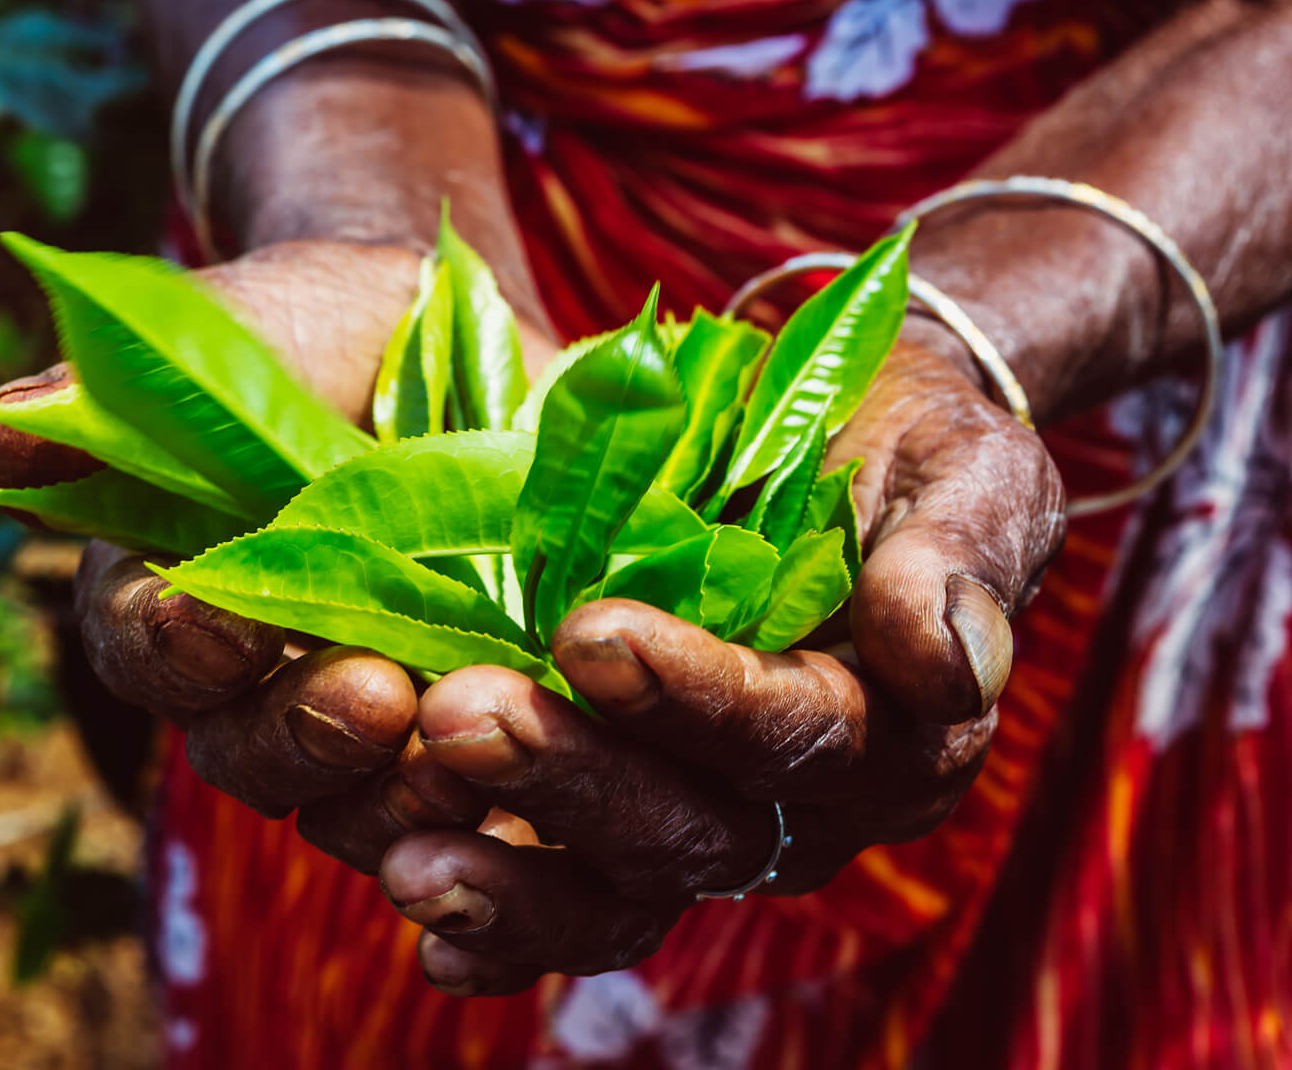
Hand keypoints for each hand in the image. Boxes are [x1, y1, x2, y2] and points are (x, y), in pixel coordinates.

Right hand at [0, 238, 557, 871]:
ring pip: (359, 806)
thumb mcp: (231, 334)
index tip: (221, 616)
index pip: (151, 648)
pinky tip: (537, 805)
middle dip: (307, 733)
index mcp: (174, 599)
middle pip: (254, 752)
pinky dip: (500, 826)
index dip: (179, 644)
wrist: (456, 338)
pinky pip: (476, 820)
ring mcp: (370, 723)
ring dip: (405, 795)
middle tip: (374, 694)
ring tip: (467, 753)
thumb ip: (127, 388)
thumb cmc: (315, 336)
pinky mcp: (479, 738)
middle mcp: (260, 687)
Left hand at [372, 337, 1066, 994]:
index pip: (796, 735)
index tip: (592, 632)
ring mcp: (702, 827)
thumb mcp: (959, 468)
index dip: (697, 695)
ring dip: (513, 882)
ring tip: (410, 859)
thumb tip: (949, 661)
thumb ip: (958, 555)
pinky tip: (425, 930)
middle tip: (460, 715)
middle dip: (574, 777)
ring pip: (615, 890)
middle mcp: (800, 810)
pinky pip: (563, 905)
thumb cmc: (898, 443)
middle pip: (688, 829)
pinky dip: (496, 931)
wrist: (828, 438)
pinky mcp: (618, 828)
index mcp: (893, 732)